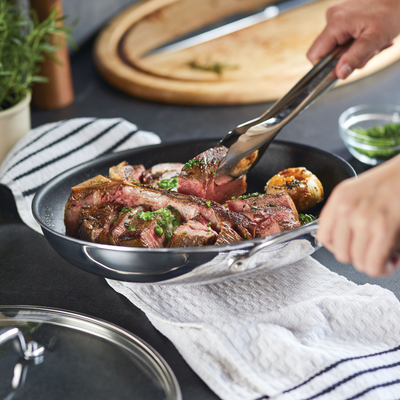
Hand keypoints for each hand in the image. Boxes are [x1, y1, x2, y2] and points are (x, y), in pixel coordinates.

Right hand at [307, 0, 399, 78]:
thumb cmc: (393, 10)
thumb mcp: (376, 38)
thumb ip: (356, 57)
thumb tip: (339, 73)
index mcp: (335, 23)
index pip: (314, 54)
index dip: (326, 67)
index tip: (343, 69)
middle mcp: (332, 18)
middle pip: (328, 52)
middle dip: (347, 58)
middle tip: (368, 53)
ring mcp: (337, 16)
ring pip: (338, 46)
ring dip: (355, 51)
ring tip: (374, 44)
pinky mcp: (344, 16)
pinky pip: (344, 38)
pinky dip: (358, 42)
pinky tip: (371, 38)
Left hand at [317, 155, 399, 276]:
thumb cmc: (392, 183)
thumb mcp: (358, 191)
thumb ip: (343, 213)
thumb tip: (339, 243)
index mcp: (339, 198)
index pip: (323, 237)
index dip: (338, 247)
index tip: (351, 246)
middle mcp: (346, 208)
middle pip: (341, 254)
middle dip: (359, 257)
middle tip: (373, 250)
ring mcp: (363, 219)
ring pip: (358, 263)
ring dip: (374, 264)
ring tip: (385, 252)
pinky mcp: (383, 230)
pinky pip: (374, 265)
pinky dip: (384, 269)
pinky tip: (392, 259)